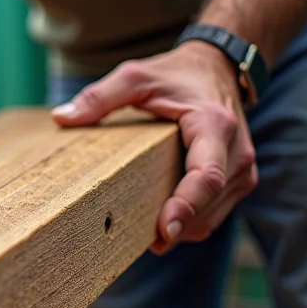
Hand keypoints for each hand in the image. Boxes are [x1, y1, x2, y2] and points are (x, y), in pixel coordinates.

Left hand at [50, 41, 258, 254]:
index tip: (164, 230)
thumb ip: (100, 97)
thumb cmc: (175, 74)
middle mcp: (238, 151)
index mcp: (214, 125)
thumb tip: (61, 117)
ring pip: (213, 216)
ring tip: (143, 232)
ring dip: (181, 229)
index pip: (207, 176)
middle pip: (208, 203)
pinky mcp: (241, 180)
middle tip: (134, 239)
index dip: (187, 206)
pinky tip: (161, 222)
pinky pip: (216, 213)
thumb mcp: (135, 76)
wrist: (218, 68)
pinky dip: (190, 223)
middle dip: (175, 225)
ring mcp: (245, 169)